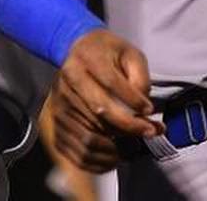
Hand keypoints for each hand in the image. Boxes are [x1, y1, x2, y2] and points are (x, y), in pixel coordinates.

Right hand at [51, 29, 161, 170]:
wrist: (78, 50)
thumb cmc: (108, 53)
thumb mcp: (130, 53)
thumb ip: (140, 77)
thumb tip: (143, 108)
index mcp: (87, 57)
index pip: (111, 82)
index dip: (133, 99)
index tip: (149, 110)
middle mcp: (69, 79)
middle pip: (99, 110)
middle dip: (128, 126)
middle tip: (149, 131)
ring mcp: (60, 101)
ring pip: (89, 133)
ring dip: (116, 145)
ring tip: (135, 144)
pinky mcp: (57, 120)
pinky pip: (77, 147)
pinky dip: (99, 157)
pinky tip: (116, 153)